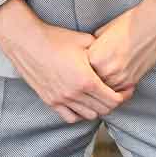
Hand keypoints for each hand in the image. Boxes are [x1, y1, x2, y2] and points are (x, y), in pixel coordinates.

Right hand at [0, 0, 131, 122]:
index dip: (124, 96)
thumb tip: (115, 55)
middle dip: (113, 102)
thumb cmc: (56, 38)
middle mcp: (74, 94)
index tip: (127, 89)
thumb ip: (103, 52)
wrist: (27, 42)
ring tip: (100, 97)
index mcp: (86, 80)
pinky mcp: (50, 101)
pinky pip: (70, 117)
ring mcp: (61, 99)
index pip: (113, 100)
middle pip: (103, 110)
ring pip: (88, 116)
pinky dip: (80, 114)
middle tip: (117, 92)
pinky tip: (83, 103)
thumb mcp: (86, 41)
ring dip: (97, 108)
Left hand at [88, 0, 155, 93]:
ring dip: (102, 86)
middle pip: (90, 84)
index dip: (79, 69)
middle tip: (90, 74)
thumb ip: (92, 49)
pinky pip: (117, 91)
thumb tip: (87, 59)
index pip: (79, 71)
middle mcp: (106, 71)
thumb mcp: (101, 33)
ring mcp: (120, 78)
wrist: (153, 23)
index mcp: (94, 57)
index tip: (79, 67)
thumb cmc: (128, 24)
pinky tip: (114, 78)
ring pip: (103, 90)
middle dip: (89, 79)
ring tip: (103, 77)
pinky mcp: (132, 81)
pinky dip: (114, 87)